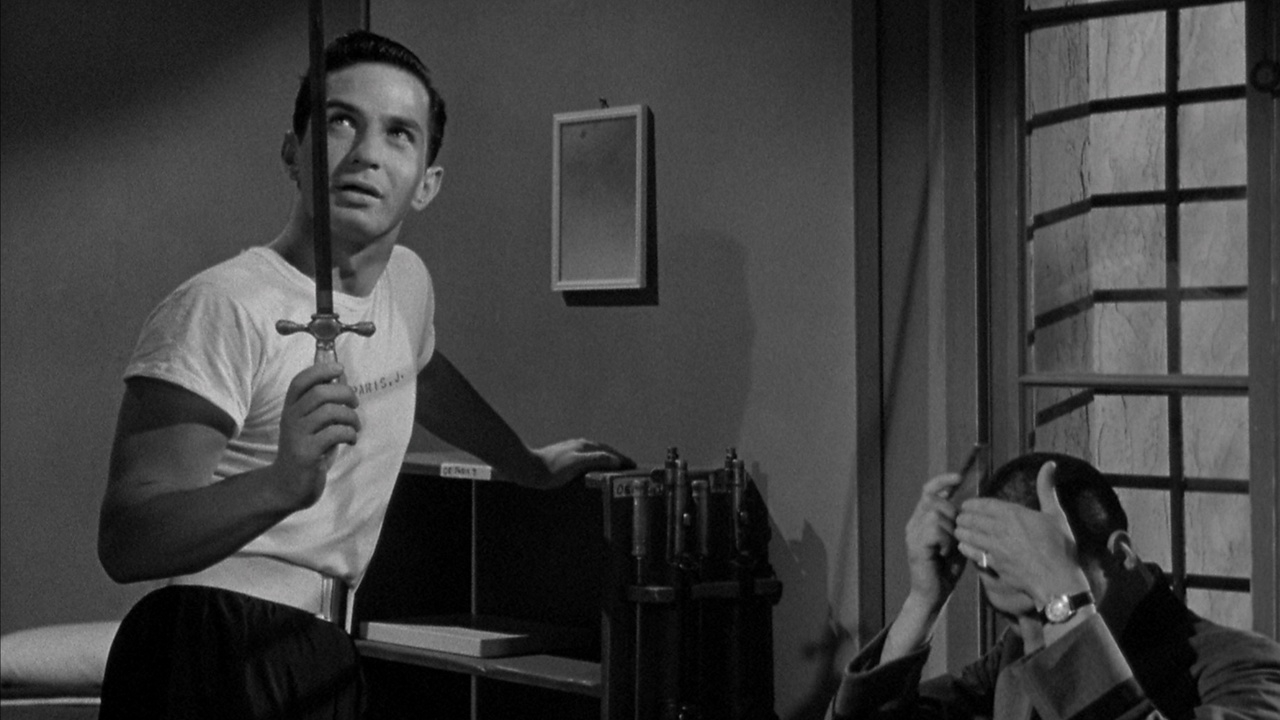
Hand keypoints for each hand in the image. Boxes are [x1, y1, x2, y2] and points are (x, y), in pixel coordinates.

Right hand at [273, 362, 360, 508]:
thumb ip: (324, 404)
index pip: (300, 381)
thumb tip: (342, 378)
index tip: (340, 369)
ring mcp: (297, 436)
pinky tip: (351, 440)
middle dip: (345, 393)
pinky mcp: (306, 453)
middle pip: (319, 393)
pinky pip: (334, 433)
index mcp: (291, 408)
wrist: (288, 485)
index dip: (320, 369)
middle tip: (355, 404)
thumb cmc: (306, 450)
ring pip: (329, 412)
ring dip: (351, 417)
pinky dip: (350, 434)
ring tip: (355, 427)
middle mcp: (291, 419)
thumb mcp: (311, 424)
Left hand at [527, 439, 634, 488]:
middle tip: (628, 467)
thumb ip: (596, 460)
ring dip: (607, 459)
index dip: (623, 459)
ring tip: (615, 467)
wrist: (529, 469)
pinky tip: (593, 468)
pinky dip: (597, 462)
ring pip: (596, 453)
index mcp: (585, 446)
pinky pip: (587, 457)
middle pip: (605, 450)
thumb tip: (616, 460)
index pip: (610, 452)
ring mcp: (573, 449)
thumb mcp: (576, 464)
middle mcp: (580, 445)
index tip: (634, 466)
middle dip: (617, 458)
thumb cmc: (551, 470)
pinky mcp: (566, 456)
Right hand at [903, 472, 968, 610]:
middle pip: (936, 501)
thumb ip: (956, 522)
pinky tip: (944, 553)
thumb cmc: (946, 568)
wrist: (933, 594)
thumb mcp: (955, 539)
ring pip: (936, 514)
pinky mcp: (915, 545)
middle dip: (952, 515)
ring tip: (949, 548)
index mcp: (922, 519)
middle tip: (955, 537)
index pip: (929, 490)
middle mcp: (914, 522)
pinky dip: (945, 541)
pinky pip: (935, 530)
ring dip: (950, 531)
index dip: (942, 481)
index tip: (958, 477)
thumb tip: (966, 503)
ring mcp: (912, 533)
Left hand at [953, 461, 1089, 608]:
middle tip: (960, 518)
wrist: (1058, 581)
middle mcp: (1000, 528)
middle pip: (971, 518)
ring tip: (959, 530)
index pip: (983, 504)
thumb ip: (1046, 489)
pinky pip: (971, 553)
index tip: (967, 505)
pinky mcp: (993, 564)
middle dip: (963, 517)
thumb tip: (1049, 464)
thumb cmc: (1060, 548)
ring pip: (967, 535)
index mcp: (1013, 514)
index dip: (972, 504)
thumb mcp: (1056, 515)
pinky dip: (966, 549)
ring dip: (961, 532)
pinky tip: (964, 547)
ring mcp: (994, 547)